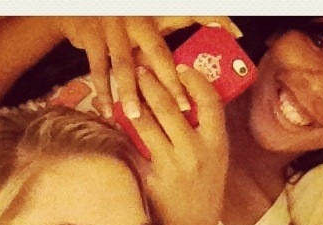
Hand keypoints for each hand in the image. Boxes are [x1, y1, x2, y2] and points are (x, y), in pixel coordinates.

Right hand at [50, 16, 241, 120]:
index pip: (172, 46)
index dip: (180, 73)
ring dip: (127, 92)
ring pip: (121, 65)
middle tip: (177, 112)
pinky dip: (101, 91)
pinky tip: (108, 113)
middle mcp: (133, 21)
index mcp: (153, 16)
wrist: (89, 3)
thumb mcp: (164, 11)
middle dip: (163, 86)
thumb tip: (234, 32)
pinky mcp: (91, 38)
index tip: (188, 102)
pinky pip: (97, 68)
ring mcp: (111, 29)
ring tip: (134, 116)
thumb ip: (198, 18)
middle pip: (153, 56)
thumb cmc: (135, 10)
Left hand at [130, 65, 228, 224]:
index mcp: (217, 145)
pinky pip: (136, 144)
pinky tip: (120, 118)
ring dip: (135, 102)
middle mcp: (197, 152)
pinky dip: (127, 129)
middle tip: (141, 69)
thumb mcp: (215, 163)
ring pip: (148, 123)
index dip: (196, 81)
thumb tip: (187, 105)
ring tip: (127, 89)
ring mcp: (173, 164)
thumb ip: (205, 135)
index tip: (183, 67)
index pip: (211, 103)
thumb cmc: (203, 192)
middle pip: (172, 107)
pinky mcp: (152, 175)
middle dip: (153, 83)